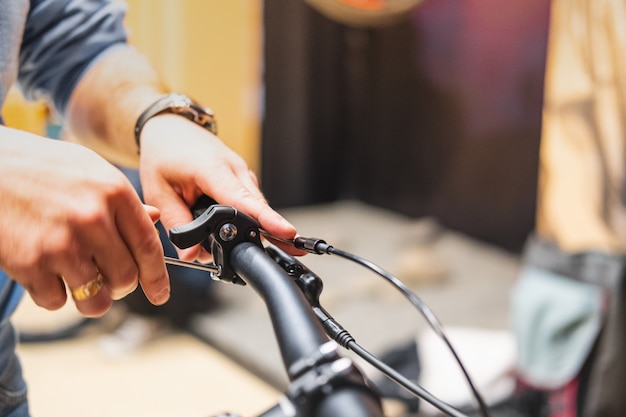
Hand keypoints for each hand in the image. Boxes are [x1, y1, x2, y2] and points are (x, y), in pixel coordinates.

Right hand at [0, 127, 168, 316]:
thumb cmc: (41, 168)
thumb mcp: (90, 170)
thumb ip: (122, 200)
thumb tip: (154, 221)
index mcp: (115, 194)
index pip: (149, 248)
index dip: (157, 278)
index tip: (160, 294)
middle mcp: (94, 219)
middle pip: (125, 278)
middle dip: (120, 287)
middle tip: (108, 280)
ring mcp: (62, 244)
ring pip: (95, 300)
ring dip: (91, 299)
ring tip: (80, 281)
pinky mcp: (31, 264)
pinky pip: (56, 301)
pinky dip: (53, 294)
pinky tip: (45, 271)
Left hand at [138, 114, 304, 261]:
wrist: (171, 127)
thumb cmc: (164, 152)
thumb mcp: (158, 191)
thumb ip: (177, 224)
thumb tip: (191, 255)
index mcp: (213, 170)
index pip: (244, 200)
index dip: (267, 219)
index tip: (286, 233)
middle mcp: (236, 170)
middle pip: (258, 210)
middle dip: (256, 236)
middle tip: (243, 255)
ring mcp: (244, 174)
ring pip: (256, 209)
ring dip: (245, 229)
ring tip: (220, 239)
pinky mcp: (244, 179)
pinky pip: (252, 204)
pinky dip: (243, 219)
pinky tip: (224, 224)